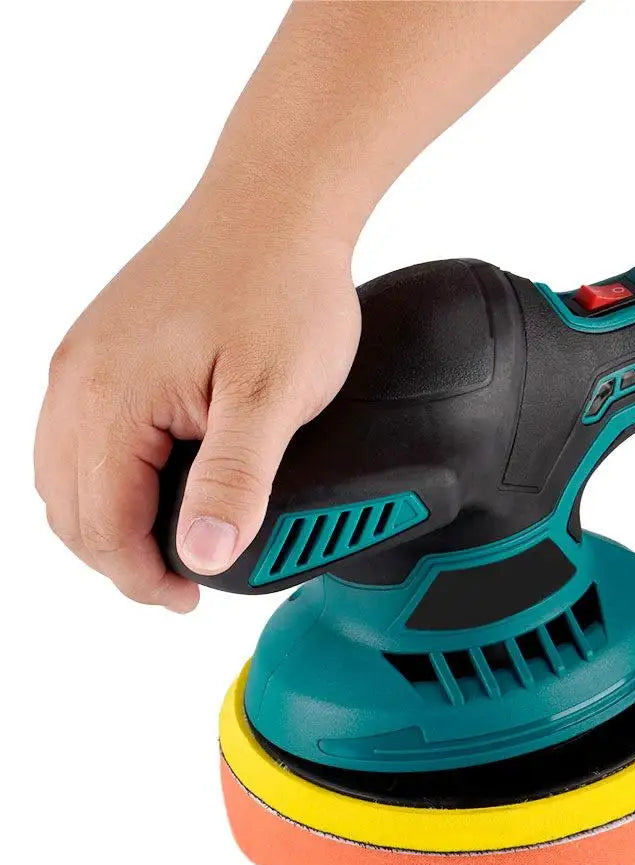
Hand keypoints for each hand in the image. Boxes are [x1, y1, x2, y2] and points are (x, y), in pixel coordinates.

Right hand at [34, 177, 359, 611]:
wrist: (276, 207)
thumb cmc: (280, 288)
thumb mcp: (272, 396)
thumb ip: (234, 480)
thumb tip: (200, 556)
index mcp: (108, 400)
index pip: (101, 527)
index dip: (142, 578)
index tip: (188, 600)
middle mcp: (77, 381)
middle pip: (71, 509)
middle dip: (120, 559)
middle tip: (180, 582)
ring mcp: (84, 361)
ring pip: (67, 476)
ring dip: (109, 522)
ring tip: (168, 545)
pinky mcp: (103, 349)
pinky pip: (79, 437)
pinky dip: (107, 479)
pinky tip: (153, 486)